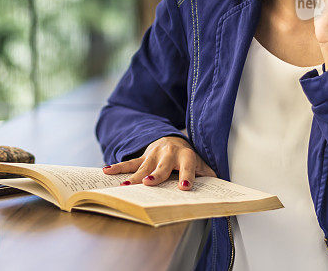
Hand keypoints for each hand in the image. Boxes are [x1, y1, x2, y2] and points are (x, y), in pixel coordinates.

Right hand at [102, 135, 216, 189]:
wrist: (173, 139)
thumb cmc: (187, 157)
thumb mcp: (200, 162)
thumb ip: (208, 173)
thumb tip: (220, 184)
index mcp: (185, 155)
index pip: (188, 165)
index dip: (188, 176)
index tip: (185, 187)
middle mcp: (168, 153)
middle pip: (162, 166)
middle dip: (156, 175)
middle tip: (150, 183)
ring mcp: (153, 155)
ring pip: (143, 166)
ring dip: (134, 176)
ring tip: (126, 186)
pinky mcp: (142, 157)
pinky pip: (130, 163)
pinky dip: (118, 167)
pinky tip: (107, 171)